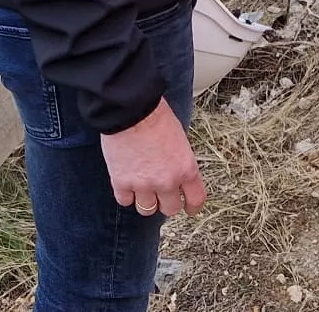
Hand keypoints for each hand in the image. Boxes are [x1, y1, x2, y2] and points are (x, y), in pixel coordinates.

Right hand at [101, 99, 205, 217]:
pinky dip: (125, 194)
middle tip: (160, 193)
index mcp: (186, 169)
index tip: (189, 208)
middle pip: (170, 209)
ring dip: (145, 200)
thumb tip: (176, 171)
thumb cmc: (155, 116)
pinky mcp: (122, 182)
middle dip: (166, 201)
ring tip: (141, 187)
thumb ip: (180, 161)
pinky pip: (125, 200)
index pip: (196, 200)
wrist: (131, 109)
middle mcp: (167, 181)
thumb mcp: (179, 139)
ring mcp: (144, 185)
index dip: (192, 207)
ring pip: (147, 209)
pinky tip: (126, 182)